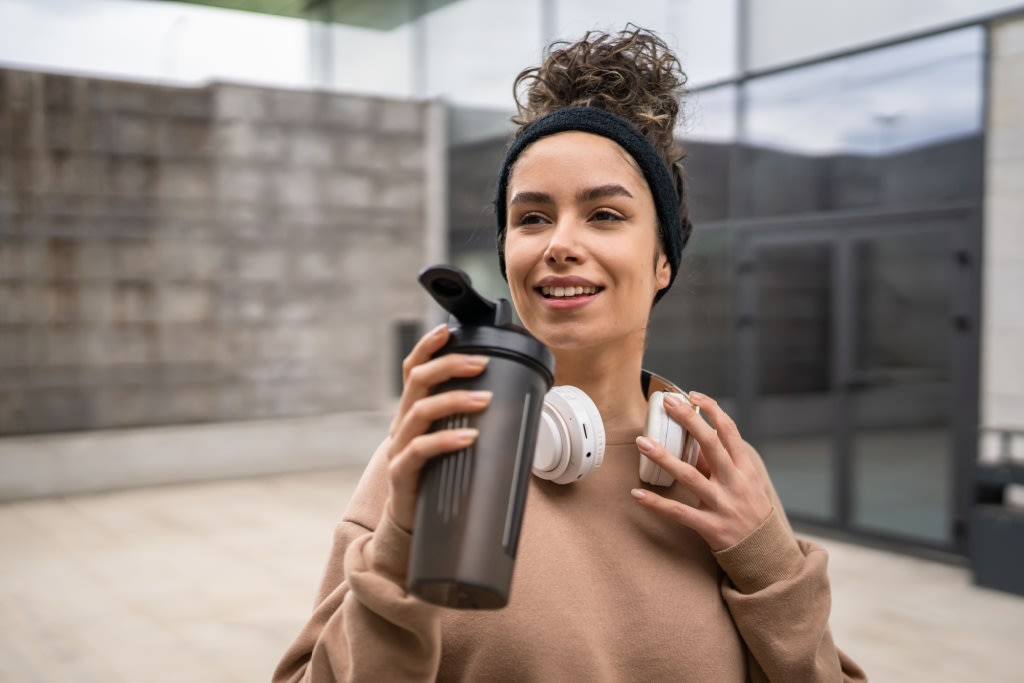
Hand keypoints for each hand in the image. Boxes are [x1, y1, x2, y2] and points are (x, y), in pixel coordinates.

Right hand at [386, 323, 492, 531]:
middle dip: (449, 365)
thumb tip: (515, 405)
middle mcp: (402, 424)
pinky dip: (445, 440)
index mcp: (412, 412)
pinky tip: (469, 438)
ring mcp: (398, 448)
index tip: (447, 330)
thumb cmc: (438, 479)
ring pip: (420, 411)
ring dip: (454, 400)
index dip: (426, 347)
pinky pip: (420, 450)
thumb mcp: (451, 445)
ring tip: (485, 399)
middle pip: (417, 381)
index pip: (412, 370)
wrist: (413, 526)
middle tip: (482, 364)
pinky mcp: (401, 473)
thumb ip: (469, 423)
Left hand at [631, 392, 772, 551]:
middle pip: (711, 444)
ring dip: (664, 457)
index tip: (693, 395)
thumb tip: (694, 441)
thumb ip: (720, 464)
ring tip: (642, 442)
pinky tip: (637, 494)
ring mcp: (723, 505)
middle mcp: (735, 483)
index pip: (730, 431)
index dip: (711, 409)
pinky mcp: (711, 527)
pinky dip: (657, 503)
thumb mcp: (745, 484)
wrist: (766, 554)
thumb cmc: (751, 512)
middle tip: (668, 403)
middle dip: (689, 420)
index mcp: (745, 469)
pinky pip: (679, 512)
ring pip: (690, 476)